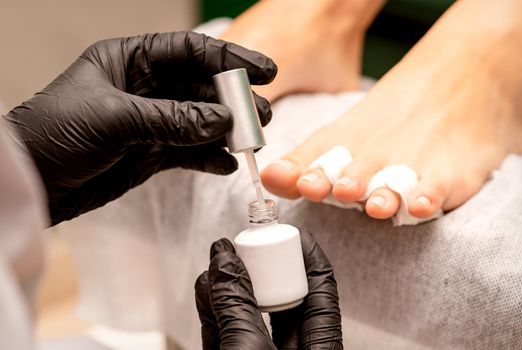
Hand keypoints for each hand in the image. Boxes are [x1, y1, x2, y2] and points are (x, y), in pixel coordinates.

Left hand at [4, 31, 275, 224]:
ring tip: (251, 142)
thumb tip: (222, 122)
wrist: (34, 182)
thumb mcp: (113, 118)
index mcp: (129, 61)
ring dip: (226, 132)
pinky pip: (188, 152)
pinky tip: (225, 165)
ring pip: (199, 122)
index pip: (188, 51)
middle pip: (200, 87)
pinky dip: (208, 159)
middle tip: (260, 115)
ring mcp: (150, 122)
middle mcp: (144, 88)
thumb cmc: (54, 134)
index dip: (228, 58)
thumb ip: (170, 119)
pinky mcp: (151, 153)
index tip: (263, 71)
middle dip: (233, 101)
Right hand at [195, 230, 342, 348]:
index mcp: (317, 348)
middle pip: (285, 296)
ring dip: (234, 284)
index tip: (295, 231)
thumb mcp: (248, 349)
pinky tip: (206, 288)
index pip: (322, 290)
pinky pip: (227, 326)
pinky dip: (214, 306)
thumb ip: (236, 304)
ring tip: (221, 260)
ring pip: (253, 310)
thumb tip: (224, 260)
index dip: (310, 256)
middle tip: (252, 244)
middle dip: (265, 267)